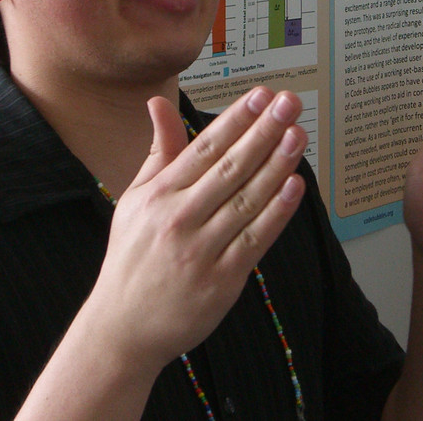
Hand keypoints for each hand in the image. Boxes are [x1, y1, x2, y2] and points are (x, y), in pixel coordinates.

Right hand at [83, 87, 307, 371]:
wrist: (123, 327)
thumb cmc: (132, 257)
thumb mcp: (136, 198)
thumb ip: (158, 151)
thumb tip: (157, 103)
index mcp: (159, 195)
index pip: (203, 148)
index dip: (235, 119)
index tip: (261, 95)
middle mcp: (179, 219)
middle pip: (229, 168)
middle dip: (263, 131)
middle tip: (290, 103)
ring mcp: (202, 250)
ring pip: (247, 200)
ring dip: (276, 165)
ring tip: (298, 135)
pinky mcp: (222, 280)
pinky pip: (255, 239)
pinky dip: (277, 212)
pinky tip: (295, 186)